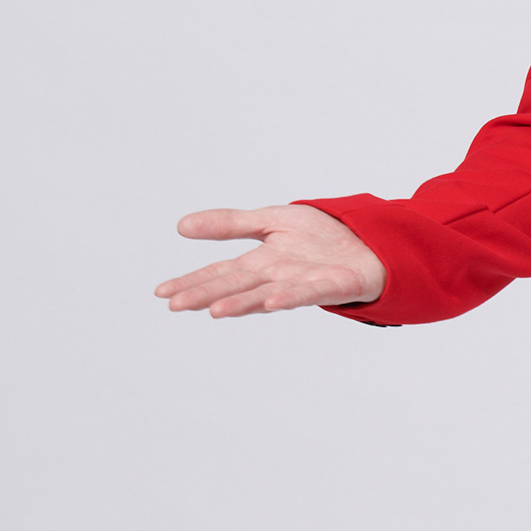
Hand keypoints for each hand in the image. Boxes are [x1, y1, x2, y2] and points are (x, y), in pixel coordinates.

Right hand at [155, 205, 386, 317]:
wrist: (368, 241)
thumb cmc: (321, 237)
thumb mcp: (270, 220)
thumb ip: (230, 224)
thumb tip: (181, 226)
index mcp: (260, 263)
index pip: (219, 272)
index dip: (192, 282)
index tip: (163, 293)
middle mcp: (276, 278)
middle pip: (235, 286)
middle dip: (206, 295)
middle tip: (177, 305)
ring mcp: (302, 284)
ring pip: (265, 295)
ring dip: (241, 303)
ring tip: (215, 310)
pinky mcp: (331, 286)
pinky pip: (308, 294)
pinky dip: (290, 297)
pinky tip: (272, 301)